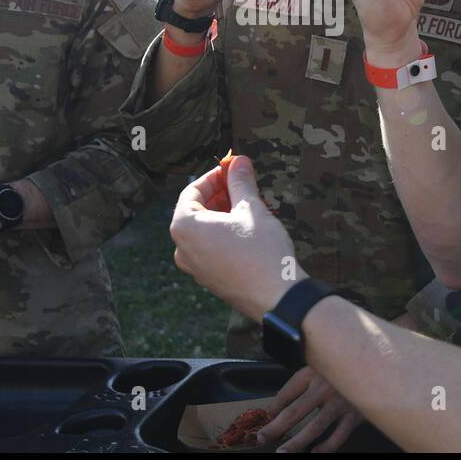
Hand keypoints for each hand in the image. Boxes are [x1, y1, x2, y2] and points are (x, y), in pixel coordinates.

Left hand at [170, 155, 299, 320]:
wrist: (278, 298)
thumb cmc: (262, 251)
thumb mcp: (251, 208)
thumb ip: (240, 181)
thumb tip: (238, 161)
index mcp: (185, 228)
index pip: (192, 191)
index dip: (214, 177)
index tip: (234, 169)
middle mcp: (182, 249)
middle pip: (196, 210)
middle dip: (220, 195)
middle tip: (244, 185)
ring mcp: (194, 268)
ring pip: (205, 231)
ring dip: (224, 214)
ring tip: (250, 206)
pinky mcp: (209, 280)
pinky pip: (211, 249)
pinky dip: (225, 234)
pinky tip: (249, 230)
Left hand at [260, 366, 362, 452]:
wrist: (377, 364)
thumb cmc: (345, 364)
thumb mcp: (322, 364)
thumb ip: (305, 379)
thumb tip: (280, 404)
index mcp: (314, 372)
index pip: (287, 391)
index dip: (274, 405)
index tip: (266, 416)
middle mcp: (325, 387)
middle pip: (295, 411)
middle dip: (276, 427)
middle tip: (263, 437)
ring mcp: (340, 402)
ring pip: (315, 427)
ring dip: (296, 442)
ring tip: (282, 452)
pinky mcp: (355, 415)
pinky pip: (338, 436)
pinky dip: (326, 447)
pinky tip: (315, 453)